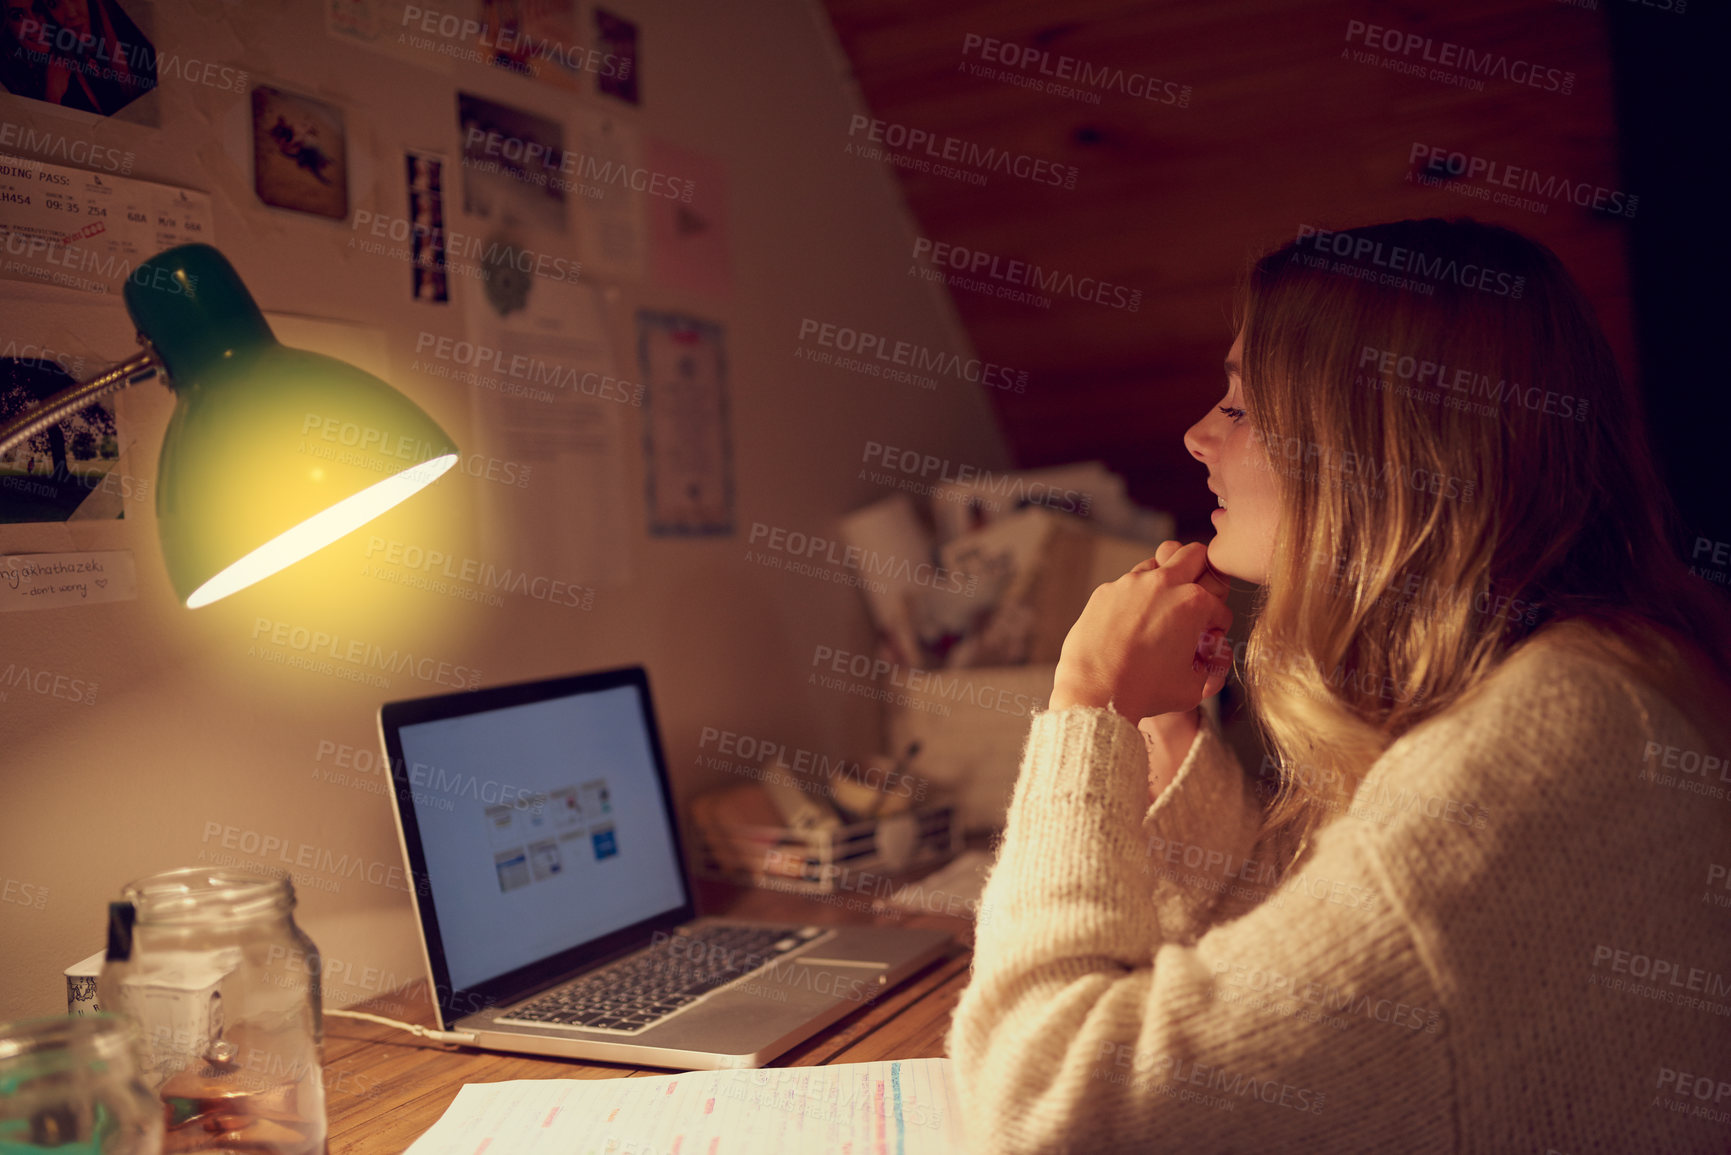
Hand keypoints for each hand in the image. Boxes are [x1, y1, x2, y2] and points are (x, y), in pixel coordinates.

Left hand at [1048, 541, 1233, 721]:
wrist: (1096, 693)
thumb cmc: (1146, 692)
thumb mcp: (1194, 686)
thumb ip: (1208, 666)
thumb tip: (1206, 657)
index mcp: (1193, 603)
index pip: (1219, 607)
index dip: (1217, 627)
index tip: (1207, 639)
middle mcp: (1162, 584)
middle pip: (1194, 555)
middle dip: (1201, 575)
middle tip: (1195, 601)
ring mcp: (1130, 583)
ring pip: (1157, 566)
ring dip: (1165, 584)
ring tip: (1159, 614)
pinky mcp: (1105, 591)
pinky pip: (1126, 586)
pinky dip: (1134, 600)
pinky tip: (1129, 626)